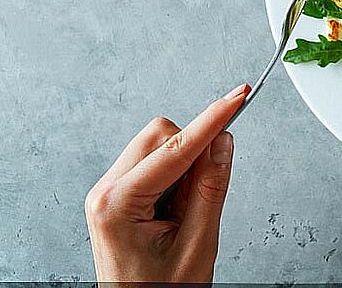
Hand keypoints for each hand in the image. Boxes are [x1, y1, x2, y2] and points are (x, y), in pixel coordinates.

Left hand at [84, 84, 248, 281]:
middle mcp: (105, 192)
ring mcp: (109, 192)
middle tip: (206, 192)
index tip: (236, 97)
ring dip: (184, 165)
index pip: (175, 148)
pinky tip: (176, 209)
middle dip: (193, 151)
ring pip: (159, 145)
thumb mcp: (197, 244)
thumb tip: (223, 143)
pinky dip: (175, 175)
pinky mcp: (118, 195)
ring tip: (186, 211)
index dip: (212, 120)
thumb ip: (211, 188)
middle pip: (161, 135)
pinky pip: (154, 162)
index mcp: (117, 204)